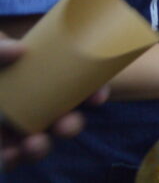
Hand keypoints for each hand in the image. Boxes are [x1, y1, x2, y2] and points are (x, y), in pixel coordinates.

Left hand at [0, 35, 108, 169]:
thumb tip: (22, 51)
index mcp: (31, 78)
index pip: (70, 85)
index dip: (90, 91)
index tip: (98, 95)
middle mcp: (25, 103)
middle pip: (59, 117)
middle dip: (70, 125)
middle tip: (66, 124)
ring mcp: (8, 127)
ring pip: (37, 141)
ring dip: (42, 147)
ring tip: (35, 143)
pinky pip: (10, 157)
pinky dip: (14, 158)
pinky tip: (12, 153)